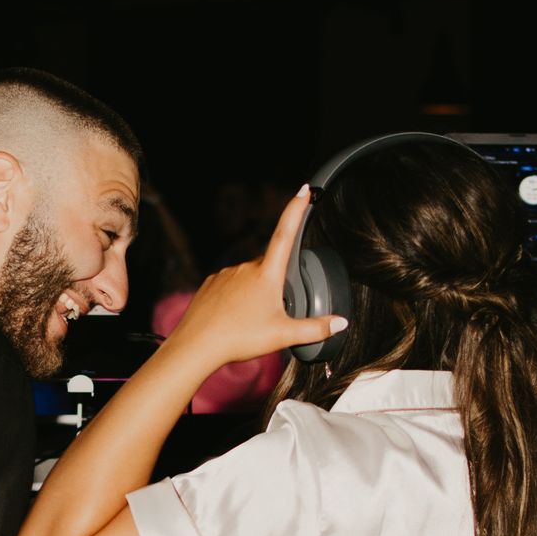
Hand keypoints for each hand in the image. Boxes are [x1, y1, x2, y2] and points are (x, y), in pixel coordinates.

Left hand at [161, 185, 344, 371]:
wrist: (196, 345)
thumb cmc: (238, 338)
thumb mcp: (283, 336)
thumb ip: (315, 329)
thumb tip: (340, 323)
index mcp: (266, 274)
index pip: (286, 232)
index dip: (297, 209)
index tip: (305, 190)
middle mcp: (245, 267)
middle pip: (270, 266)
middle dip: (276, 284)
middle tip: (271, 314)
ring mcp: (226, 273)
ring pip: (250, 277)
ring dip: (256, 293)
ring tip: (250, 321)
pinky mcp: (212, 283)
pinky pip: (231, 285)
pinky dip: (237, 298)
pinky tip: (234, 318)